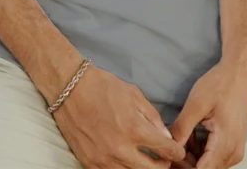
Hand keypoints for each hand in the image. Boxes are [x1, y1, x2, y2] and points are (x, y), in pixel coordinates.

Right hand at [53, 64, 186, 167]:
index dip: (176, 151)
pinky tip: (125, 160)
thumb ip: (152, 117)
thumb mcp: (133, 94)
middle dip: (163, 165)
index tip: (177, 150)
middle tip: (163, 158)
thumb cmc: (102, 86)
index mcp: (134, 128)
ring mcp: (104, 159)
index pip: (166, 150)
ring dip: (142, 168)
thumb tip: (165, 137)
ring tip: (145, 160)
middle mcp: (120, 148)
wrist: (69, 87)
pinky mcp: (89, 163)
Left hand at [168, 60, 246, 167]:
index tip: (169, 156)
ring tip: (180, 136)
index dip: (183, 166)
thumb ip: (182, 128)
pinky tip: (191, 135)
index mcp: (225, 144)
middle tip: (170, 145)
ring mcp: (235, 150)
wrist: (240, 74)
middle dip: (185, 162)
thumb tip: (169, 146)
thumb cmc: (221, 85)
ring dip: (192, 156)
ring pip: (209, 165)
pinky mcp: (233, 145)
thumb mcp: (196, 104)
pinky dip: (200, 150)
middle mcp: (233, 153)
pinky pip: (214, 156)